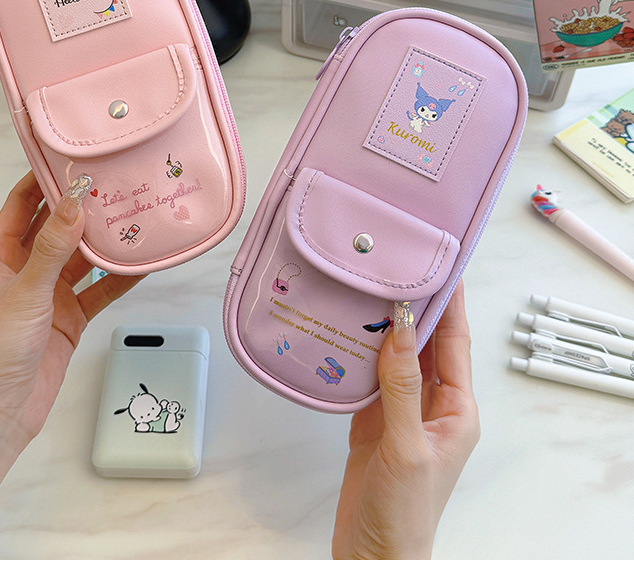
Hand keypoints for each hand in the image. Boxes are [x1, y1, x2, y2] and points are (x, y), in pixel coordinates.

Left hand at [0, 171, 141, 448]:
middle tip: (116, 183)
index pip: (23, 202)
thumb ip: (52, 248)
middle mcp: (26, 267)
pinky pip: (100, 288)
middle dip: (85, 206)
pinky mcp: (70, 314)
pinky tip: (141, 264)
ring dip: (106, 241)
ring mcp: (50, 291)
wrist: (4, 410)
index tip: (75, 158)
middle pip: (59, 225)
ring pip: (83, 255)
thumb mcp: (26, 292)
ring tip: (136, 217)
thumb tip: (74, 203)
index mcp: (1, 254)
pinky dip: (119, 277)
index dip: (46, 178)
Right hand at [332, 281, 479, 559]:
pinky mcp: (374, 419)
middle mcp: (432, 404)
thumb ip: (402, 386)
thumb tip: (399, 328)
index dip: (449, 302)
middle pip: (425, 342)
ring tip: (371, 286)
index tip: (442, 262)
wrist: (374, 555)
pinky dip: (361, 350)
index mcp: (456, 409)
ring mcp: (402, 411)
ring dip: (385, 324)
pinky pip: (370, 373)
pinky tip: (349, 329)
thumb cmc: (404, 513)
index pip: (453, 342)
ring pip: (396, 354)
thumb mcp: (407, 446)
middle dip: (415, 304)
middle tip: (398, 264)